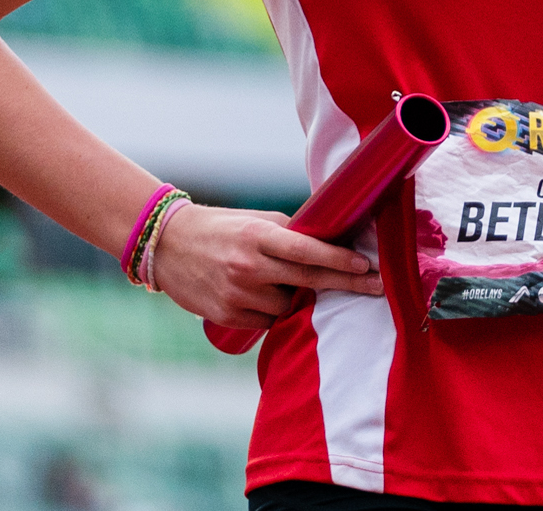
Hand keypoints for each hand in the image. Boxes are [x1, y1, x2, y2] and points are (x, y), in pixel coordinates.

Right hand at [149, 204, 382, 330]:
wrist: (167, 246)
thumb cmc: (221, 228)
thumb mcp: (254, 220)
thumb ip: (289, 233)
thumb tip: (331, 243)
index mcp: (257, 235)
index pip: (306, 250)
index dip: (339, 260)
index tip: (366, 265)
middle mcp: (248, 265)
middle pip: (308, 280)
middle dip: (346, 283)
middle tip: (376, 286)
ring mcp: (237, 293)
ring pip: (288, 305)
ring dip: (294, 297)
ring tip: (275, 280)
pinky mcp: (227, 316)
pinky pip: (267, 321)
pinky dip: (271, 312)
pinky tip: (259, 297)